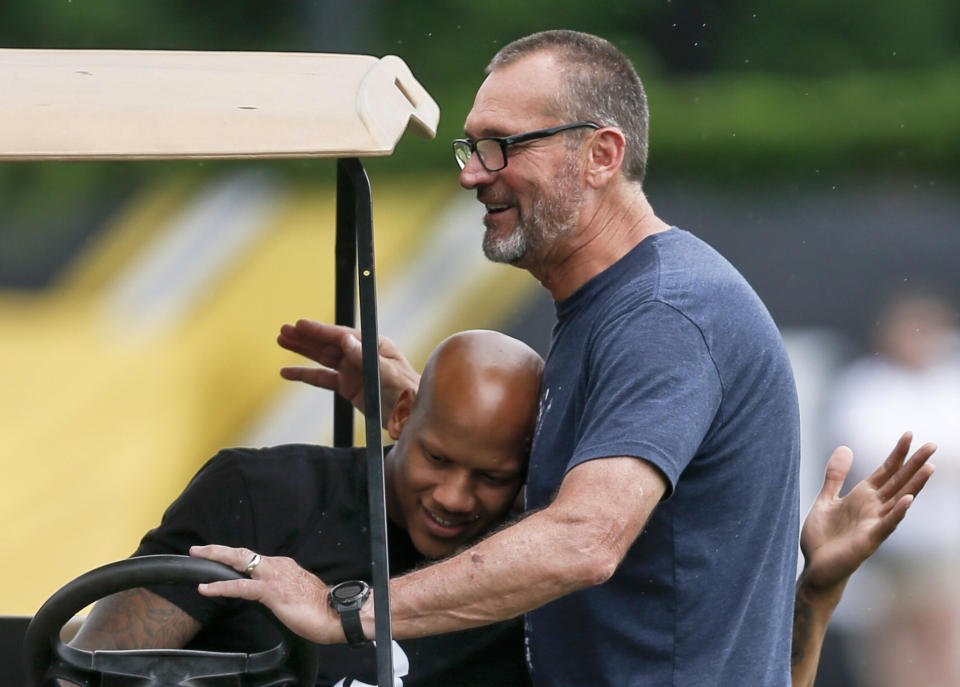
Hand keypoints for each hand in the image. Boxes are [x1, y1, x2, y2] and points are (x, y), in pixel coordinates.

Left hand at [190, 544, 344, 643]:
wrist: (335, 613)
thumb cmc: (319, 608)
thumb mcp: (296, 593)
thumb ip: (282, 589)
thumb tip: (271, 594)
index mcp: (284, 566)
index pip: (254, 560)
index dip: (235, 558)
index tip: (220, 558)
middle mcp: (278, 566)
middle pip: (243, 554)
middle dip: (219, 550)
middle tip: (198, 549)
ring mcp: (274, 577)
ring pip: (240, 563)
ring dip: (216, 559)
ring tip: (198, 557)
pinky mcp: (271, 591)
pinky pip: (240, 587)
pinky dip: (221, 587)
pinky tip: (206, 589)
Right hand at [277, 319, 419, 418]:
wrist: (412, 415)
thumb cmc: (407, 391)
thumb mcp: (387, 373)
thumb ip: (365, 357)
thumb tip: (345, 339)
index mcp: (372, 346)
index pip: (341, 335)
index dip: (319, 330)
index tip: (300, 324)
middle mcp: (360, 355)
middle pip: (328, 343)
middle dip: (305, 337)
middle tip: (283, 330)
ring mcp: (352, 370)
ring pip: (322, 358)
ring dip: (302, 351)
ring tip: (281, 341)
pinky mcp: (348, 387)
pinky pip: (323, 379)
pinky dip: (305, 375)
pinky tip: (288, 372)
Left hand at [799, 432, 935, 598]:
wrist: (815, 568)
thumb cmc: (823, 538)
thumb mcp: (825, 499)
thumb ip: (835, 476)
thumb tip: (845, 447)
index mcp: (863, 497)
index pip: (885, 471)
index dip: (897, 453)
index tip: (910, 434)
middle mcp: (873, 508)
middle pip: (898, 482)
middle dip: (914, 464)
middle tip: (932, 445)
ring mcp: (874, 524)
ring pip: (899, 501)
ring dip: (914, 485)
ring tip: (929, 468)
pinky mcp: (868, 541)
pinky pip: (886, 525)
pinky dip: (897, 513)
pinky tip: (908, 500)